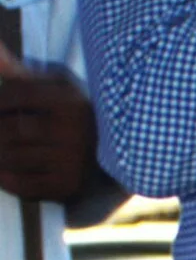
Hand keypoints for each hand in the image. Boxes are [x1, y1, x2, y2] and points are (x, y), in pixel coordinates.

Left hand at [0, 52, 99, 203]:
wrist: (120, 155)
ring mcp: (71, 161)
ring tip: (11, 147)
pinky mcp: (66, 186)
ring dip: (0, 154)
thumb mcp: (56, 88)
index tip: (5, 108)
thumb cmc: (74, 116)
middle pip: (8, 129)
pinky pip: (19, 184)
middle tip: (7, 130)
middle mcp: (73, 130)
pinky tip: (12, 169)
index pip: (14, 94)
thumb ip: (19, 73)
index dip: (0, 102)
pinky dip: (7, 178)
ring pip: (9, 157)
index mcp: (71, 101)